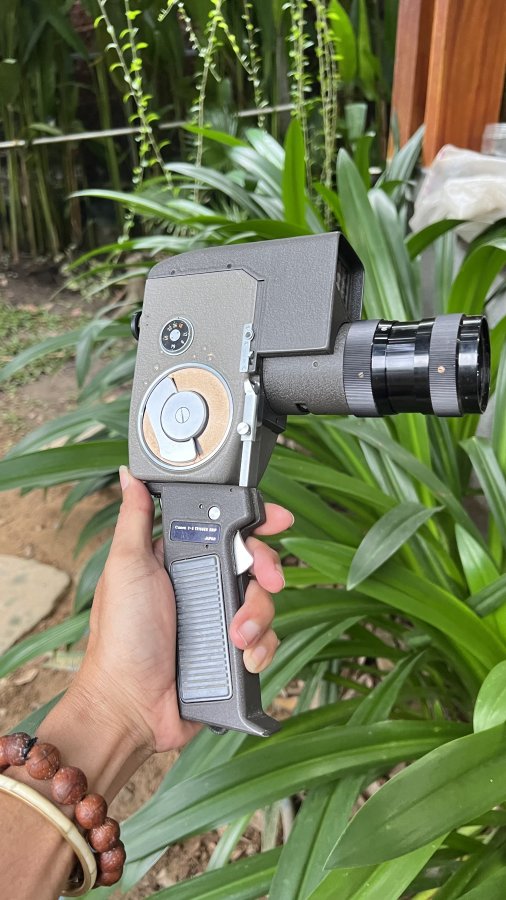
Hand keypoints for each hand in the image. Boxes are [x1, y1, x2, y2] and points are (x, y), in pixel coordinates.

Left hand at [72, 468, 292, 753]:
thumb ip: (136, 518)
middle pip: (256, 564)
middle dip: (268, 570)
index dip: (255, 522)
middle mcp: (204, 586)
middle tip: (268, 580)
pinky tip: (243, 656)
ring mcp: (220, 621)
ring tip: (236, 636)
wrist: (130, 705)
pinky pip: (266, 641)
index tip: (276, 520)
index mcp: (181, 561)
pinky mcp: (233, 653)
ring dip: (258, 616)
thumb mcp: (126, 567)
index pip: (226, 530)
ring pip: (265, 603)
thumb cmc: (120, 637)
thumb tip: (130, 477)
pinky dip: (261, 648)